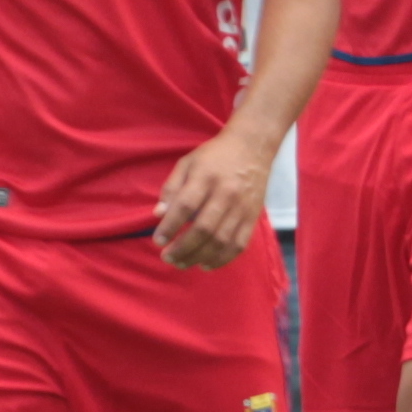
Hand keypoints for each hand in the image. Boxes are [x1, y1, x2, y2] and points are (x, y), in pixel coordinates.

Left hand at [154, 129, 268, 272]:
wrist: (254, 146)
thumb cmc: (215, 155)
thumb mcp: (187, 162)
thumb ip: (171, 188)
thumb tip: (158, 215)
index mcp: (206, 176)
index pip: (186, 205)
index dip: (170, 226)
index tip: (158, 240)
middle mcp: (226, 193)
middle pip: (204, 228)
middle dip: (182, 248)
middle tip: (167, 257)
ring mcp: (242, 207)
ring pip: (221, 240)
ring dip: (199, 256)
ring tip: (182, 263)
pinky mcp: (253, 216)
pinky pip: (239, 244)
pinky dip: (222, 259)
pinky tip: (206, 264)